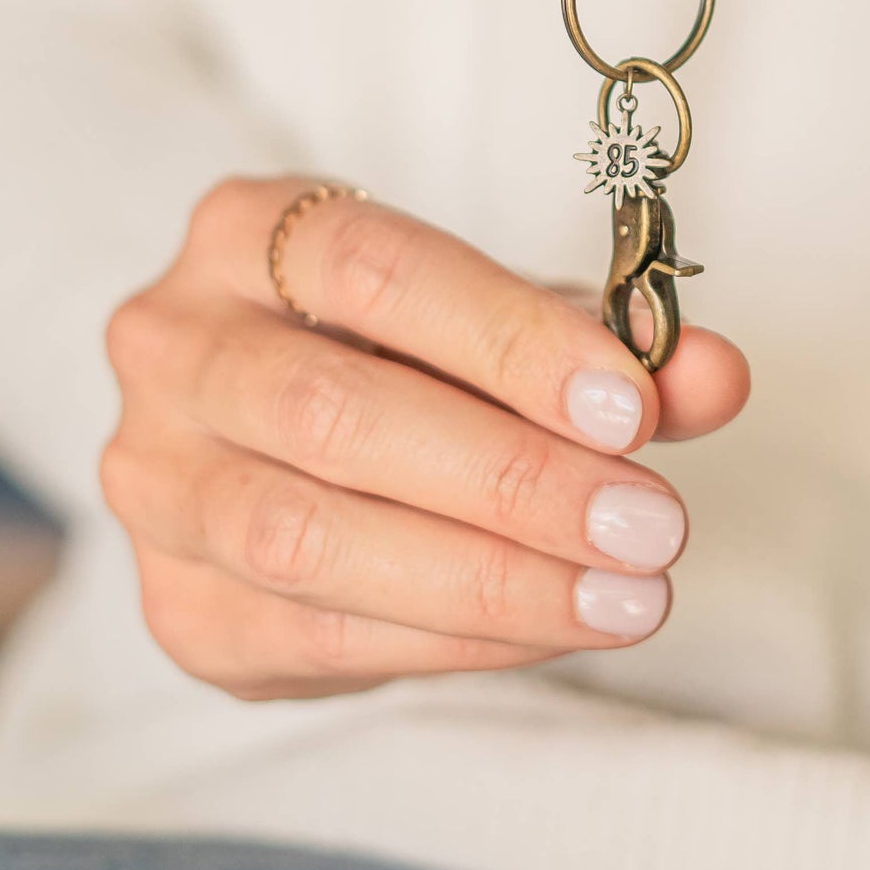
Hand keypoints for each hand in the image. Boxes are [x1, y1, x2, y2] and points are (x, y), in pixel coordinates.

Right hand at [102, 179, 748, 700]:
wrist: (274, 439)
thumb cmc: (405, 353)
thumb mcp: (505, 321)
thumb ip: (608, 345)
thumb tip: (714, 374)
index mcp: (245, 230)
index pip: (375, 269)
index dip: (509, 338)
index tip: (632, 404)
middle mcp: (172, 344)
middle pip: (332, 411)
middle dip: (511, 477)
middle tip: (649, 523)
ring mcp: (155, 480)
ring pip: (307, 537)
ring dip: (485, 577)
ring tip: (624, 595)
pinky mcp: (178, 605)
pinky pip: (312, 633)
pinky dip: (451, 639)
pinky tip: (553, 627)